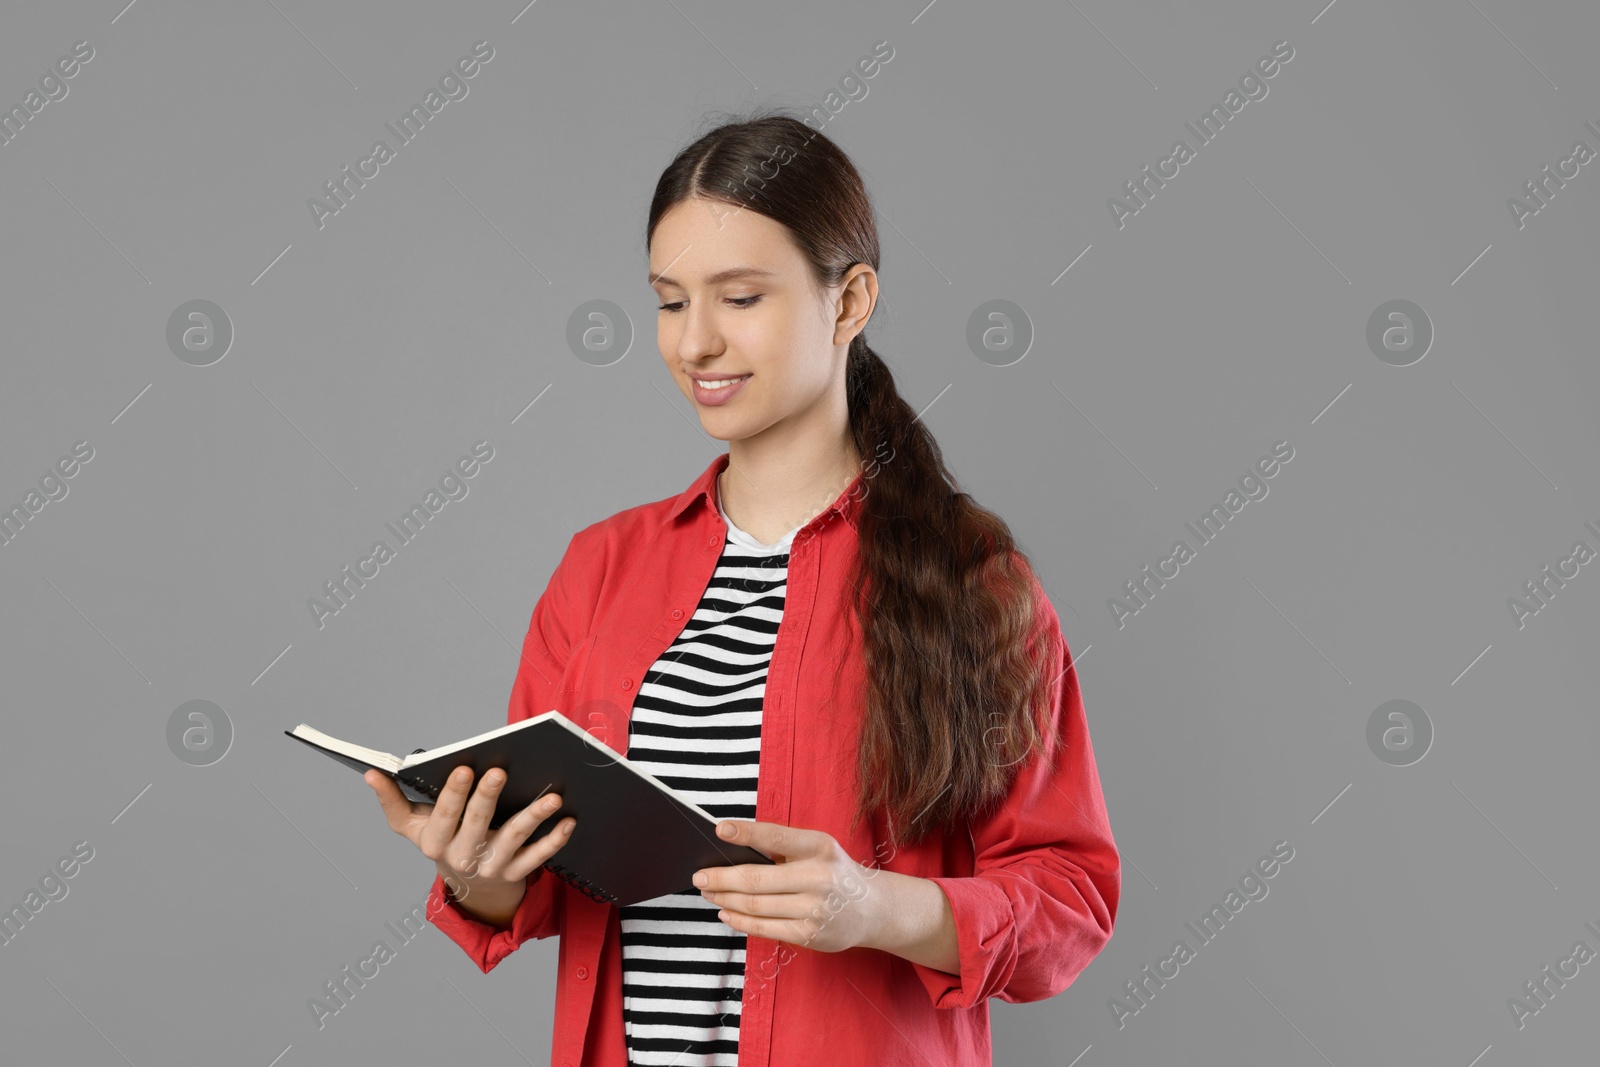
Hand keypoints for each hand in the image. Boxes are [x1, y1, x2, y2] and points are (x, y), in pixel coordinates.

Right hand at [366, 766, 574, 922]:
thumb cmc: (441, 839)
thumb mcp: (411, 825)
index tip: (463, 768)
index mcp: (435, 842)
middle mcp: (462, 858)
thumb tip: (371, 772)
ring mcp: (492, 867)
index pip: (444, 816)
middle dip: (487, 797)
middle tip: (501, 770)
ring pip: (515, 839)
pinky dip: (555, 839)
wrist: (467, 885)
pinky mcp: (517, 873)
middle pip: (477, 824)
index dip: (454, 794)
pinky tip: (569, 820)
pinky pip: (539, 857)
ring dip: (534, 817)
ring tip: (551, 796)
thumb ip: (391, 799)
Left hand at [692, 819, 885, 953]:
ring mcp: (815, 909)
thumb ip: (783, 849)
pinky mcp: (809, 934)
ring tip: (708, 893)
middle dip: (721, 878)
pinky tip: (725, 912)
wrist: (871, 909)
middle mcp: (819, 877)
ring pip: (756, 905)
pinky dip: (739, 921)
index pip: (775, 838)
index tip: (719, 829)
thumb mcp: (818, 849)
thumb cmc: (834, 871)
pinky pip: (764, 927)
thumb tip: (732, 852)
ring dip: (725, 899)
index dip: (746, 833)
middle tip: (699, 877)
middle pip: (756, 879)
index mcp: (819, 847)